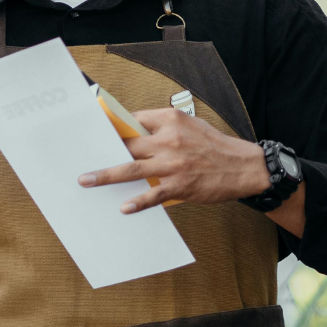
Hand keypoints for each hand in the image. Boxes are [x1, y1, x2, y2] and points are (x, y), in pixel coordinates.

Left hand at [77, 108, 269, 212]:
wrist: (245, 167)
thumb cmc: (215, 146)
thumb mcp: (190, 125)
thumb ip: (163, 127)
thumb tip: (133, 132)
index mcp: (171, 119)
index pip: (132, 119)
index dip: (111, 124)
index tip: (93, 127)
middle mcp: (169, 139)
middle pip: (126, 144)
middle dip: (102, 150)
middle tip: (80, 155)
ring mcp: (173, 163)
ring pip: (131, 169)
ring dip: (105, 175)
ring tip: (86, 180)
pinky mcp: (180, 185)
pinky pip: (152, 195)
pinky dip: (136, 202)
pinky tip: (123, 207)